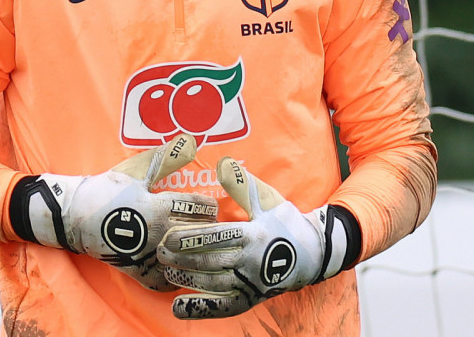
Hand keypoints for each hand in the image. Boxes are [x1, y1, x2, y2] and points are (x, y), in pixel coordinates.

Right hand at [9, 133, 217, 290]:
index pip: (197, 207)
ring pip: (185, 260)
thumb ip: (165, 160)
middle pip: (197, 234)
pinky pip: (164, 282)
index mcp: (157, 206)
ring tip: (197, 246)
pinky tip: (179, 267)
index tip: (209, 206)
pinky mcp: (137, 272)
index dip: (207, 206)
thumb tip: (188, 142)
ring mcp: (148, 256)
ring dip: (195, 253)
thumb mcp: (135, 171)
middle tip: (209, 226)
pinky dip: (175, 276)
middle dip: (207, 229)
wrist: (74, 216)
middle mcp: (156, 233)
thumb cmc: (106, 190)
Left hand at [157, 157, 357, 318]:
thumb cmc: (286, 223)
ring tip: (166, 270)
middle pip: (211, 262)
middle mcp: (253, 262)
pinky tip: (177, 308)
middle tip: (159, 252)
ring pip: (213, 284)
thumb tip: (223, 164)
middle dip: (183, 257)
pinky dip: (200, 309)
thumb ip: (243, 185)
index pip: (218, 237)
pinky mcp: (251, 299)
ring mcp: (252, 284)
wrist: (314, 255)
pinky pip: (222, 307)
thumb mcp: (268, 200)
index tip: (169, 237)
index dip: (192, 238)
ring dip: (187, 279)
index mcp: (255, 235)